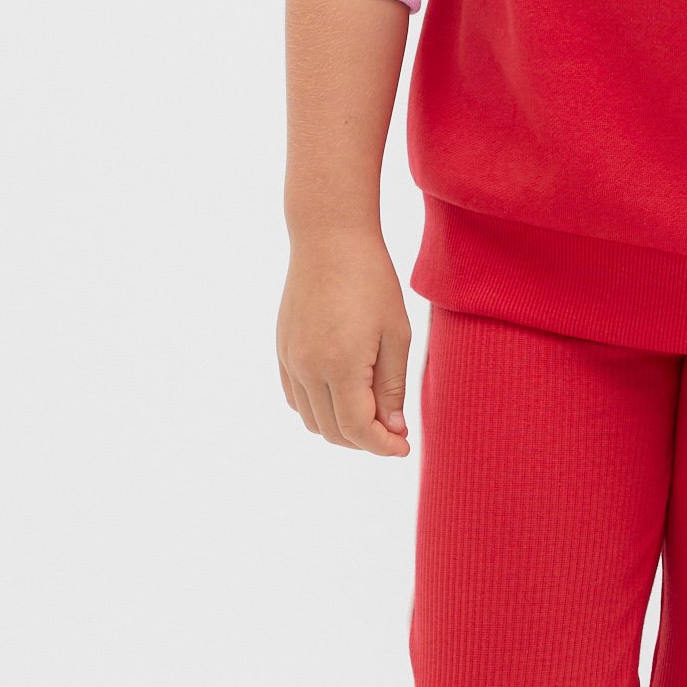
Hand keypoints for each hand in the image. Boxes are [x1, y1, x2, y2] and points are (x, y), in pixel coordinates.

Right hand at [276, 221, 412, 455]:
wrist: (329, 239)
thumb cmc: (371, 281)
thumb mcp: (396, 334)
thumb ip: (392, 386)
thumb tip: (392, 428)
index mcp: (339, 365)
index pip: (358, 429)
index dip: (383, 446)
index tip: (404, 447)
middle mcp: (307, 369)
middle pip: (333, 431)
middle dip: (366, 441)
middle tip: (394, 432)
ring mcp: (290, 360)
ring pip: (312, 420)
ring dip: (342, 428)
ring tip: (372, 414)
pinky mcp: (282, 350)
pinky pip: (296, 399)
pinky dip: (319, 410)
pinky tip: (344, 396)